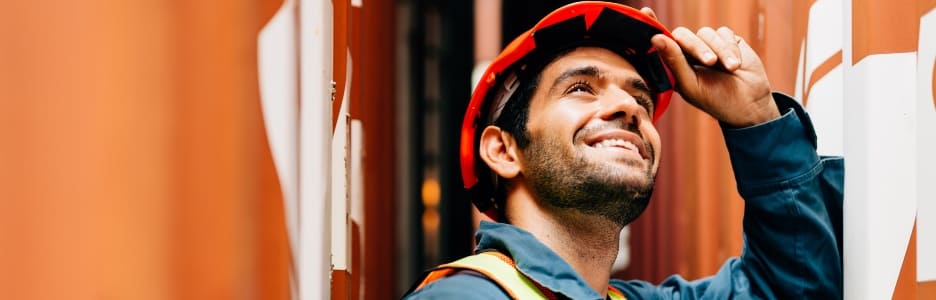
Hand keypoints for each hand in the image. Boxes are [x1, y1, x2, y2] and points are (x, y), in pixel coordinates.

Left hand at [641, 19, 778, 126]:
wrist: (748, 104)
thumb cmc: (715, 100)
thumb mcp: (691, 85)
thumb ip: (674, 62)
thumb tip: (657, 38)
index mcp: (675, 64)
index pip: (661, 41)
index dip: (652, 25)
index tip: (645, 11)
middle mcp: (689, 52)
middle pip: (683, 35)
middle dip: (697, 47)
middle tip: (710, 63)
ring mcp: (708, 44)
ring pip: (706, 33)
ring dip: (720, 50)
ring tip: (731, 68)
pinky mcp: (727, 40)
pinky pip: (724, 33)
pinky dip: (731, 48)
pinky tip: (736, 64)